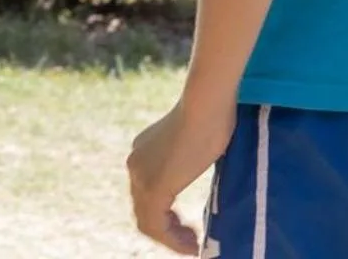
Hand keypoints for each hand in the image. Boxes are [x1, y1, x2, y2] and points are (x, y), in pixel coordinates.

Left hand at [127, 95, 236, 253]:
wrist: (206, 103)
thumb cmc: (212, 112)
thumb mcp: (196, 139)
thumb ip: (190, 156)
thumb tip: (201, 164)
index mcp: (143, 151)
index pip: (147, 193)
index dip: (166, 215)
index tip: (189, 224)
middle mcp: (135, 164)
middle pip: (144, 210)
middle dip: (168, 229)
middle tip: (191, 239)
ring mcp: (140, 177)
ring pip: (148, 222)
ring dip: (171, 239)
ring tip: (193, 245)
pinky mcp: (153, 188)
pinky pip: (156, 226)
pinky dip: (173, 240)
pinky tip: (192, 244)